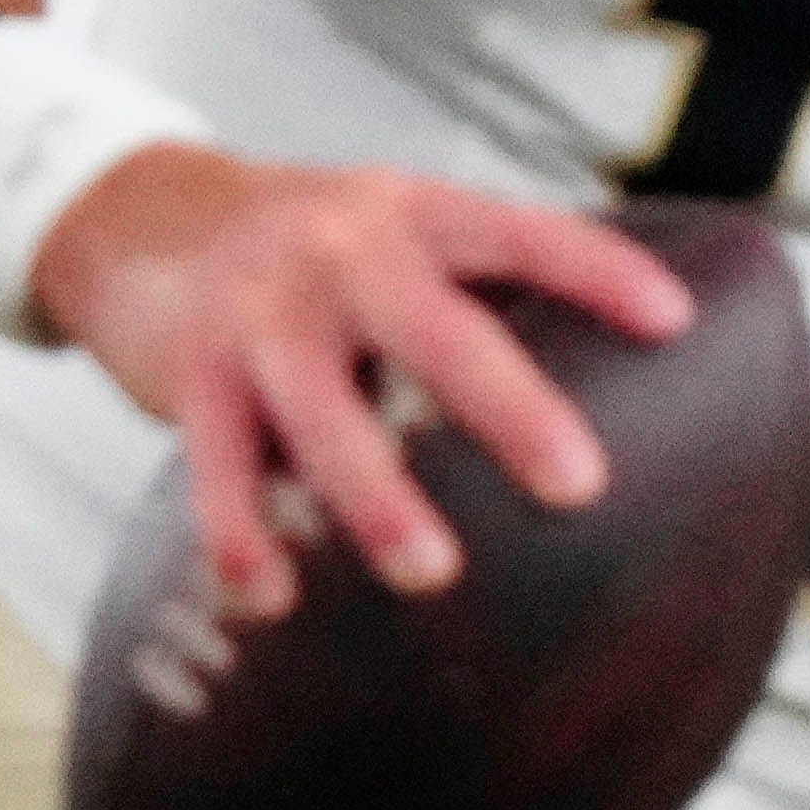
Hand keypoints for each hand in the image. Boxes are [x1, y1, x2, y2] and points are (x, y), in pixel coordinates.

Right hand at [23, 146, 684, 616]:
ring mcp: (260, 313)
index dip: (594, 270)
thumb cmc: (306, 251)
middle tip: (578, 485)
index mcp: (409, 212)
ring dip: (375, 494)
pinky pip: (217, 465)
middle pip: (434, 329)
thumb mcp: (390, 226)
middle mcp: (339, 251)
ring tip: (429, 570)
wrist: (136, 216)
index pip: (518, 232)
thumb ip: (476, 286)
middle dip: (507, 407)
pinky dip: (241, 534)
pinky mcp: (191, 374)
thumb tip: (623, 382)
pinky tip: (272, 597)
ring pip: (322, 409)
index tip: (672, 323)